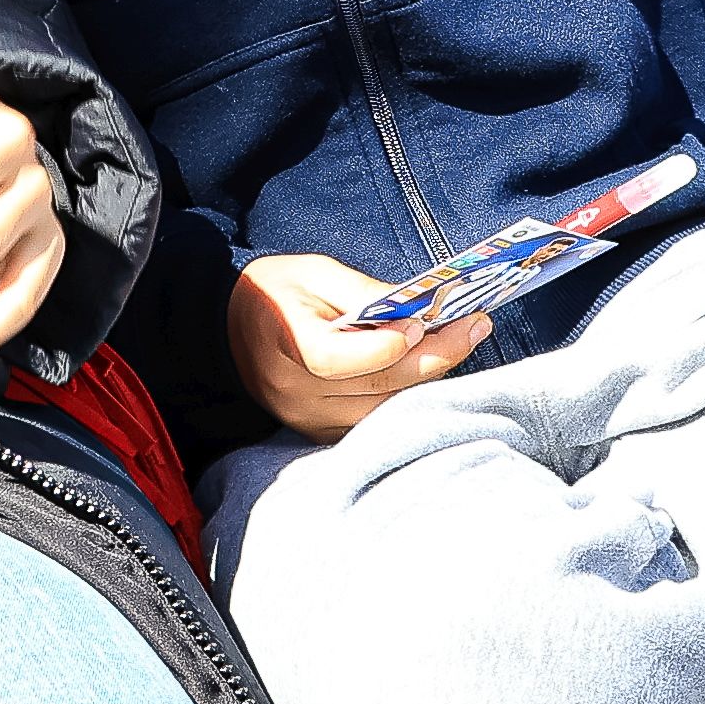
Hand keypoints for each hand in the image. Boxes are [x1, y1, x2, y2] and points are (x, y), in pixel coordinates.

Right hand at [227, 251, 487, 442]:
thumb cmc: (276, 292)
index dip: (387, 345)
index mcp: (286, 345)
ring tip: (462, 341)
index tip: (424, 322)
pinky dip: (407, 394)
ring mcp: (308, 418)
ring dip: (430, 377)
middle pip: (377, 385)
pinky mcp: (321, 431)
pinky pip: (376, 419)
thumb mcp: (313, 272)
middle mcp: (296, 392)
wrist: (229, 329)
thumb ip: (362, 291)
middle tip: (476, 325)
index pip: (340, 359)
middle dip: (436, 355)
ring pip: (386, 408)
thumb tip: (417, 308)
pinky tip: (432, 367)